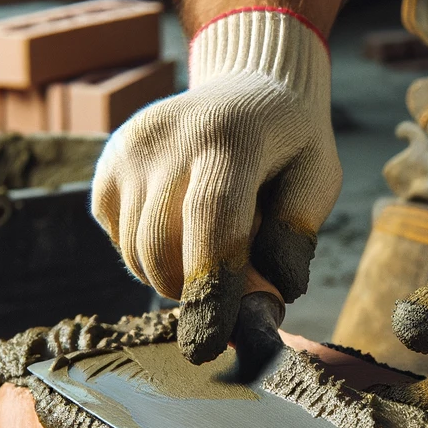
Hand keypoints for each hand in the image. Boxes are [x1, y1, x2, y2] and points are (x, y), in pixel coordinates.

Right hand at [91, 8, 340, 363]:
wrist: (250, 83)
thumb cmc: (291, 143)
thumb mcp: (318, 179)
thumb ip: (294, 239)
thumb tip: (263, 300)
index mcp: (234, 139)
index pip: (212, 222)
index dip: (211, 290)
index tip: (209, 345)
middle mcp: (172, 138)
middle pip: (164, 249)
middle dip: (195, 292)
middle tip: (231, 287)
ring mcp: (131, 148)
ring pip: (136, 253)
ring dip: (172, 275)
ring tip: (210, 245)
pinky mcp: (108, 162)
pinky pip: (117, 238)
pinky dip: (147, 252)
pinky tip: (180, 222)